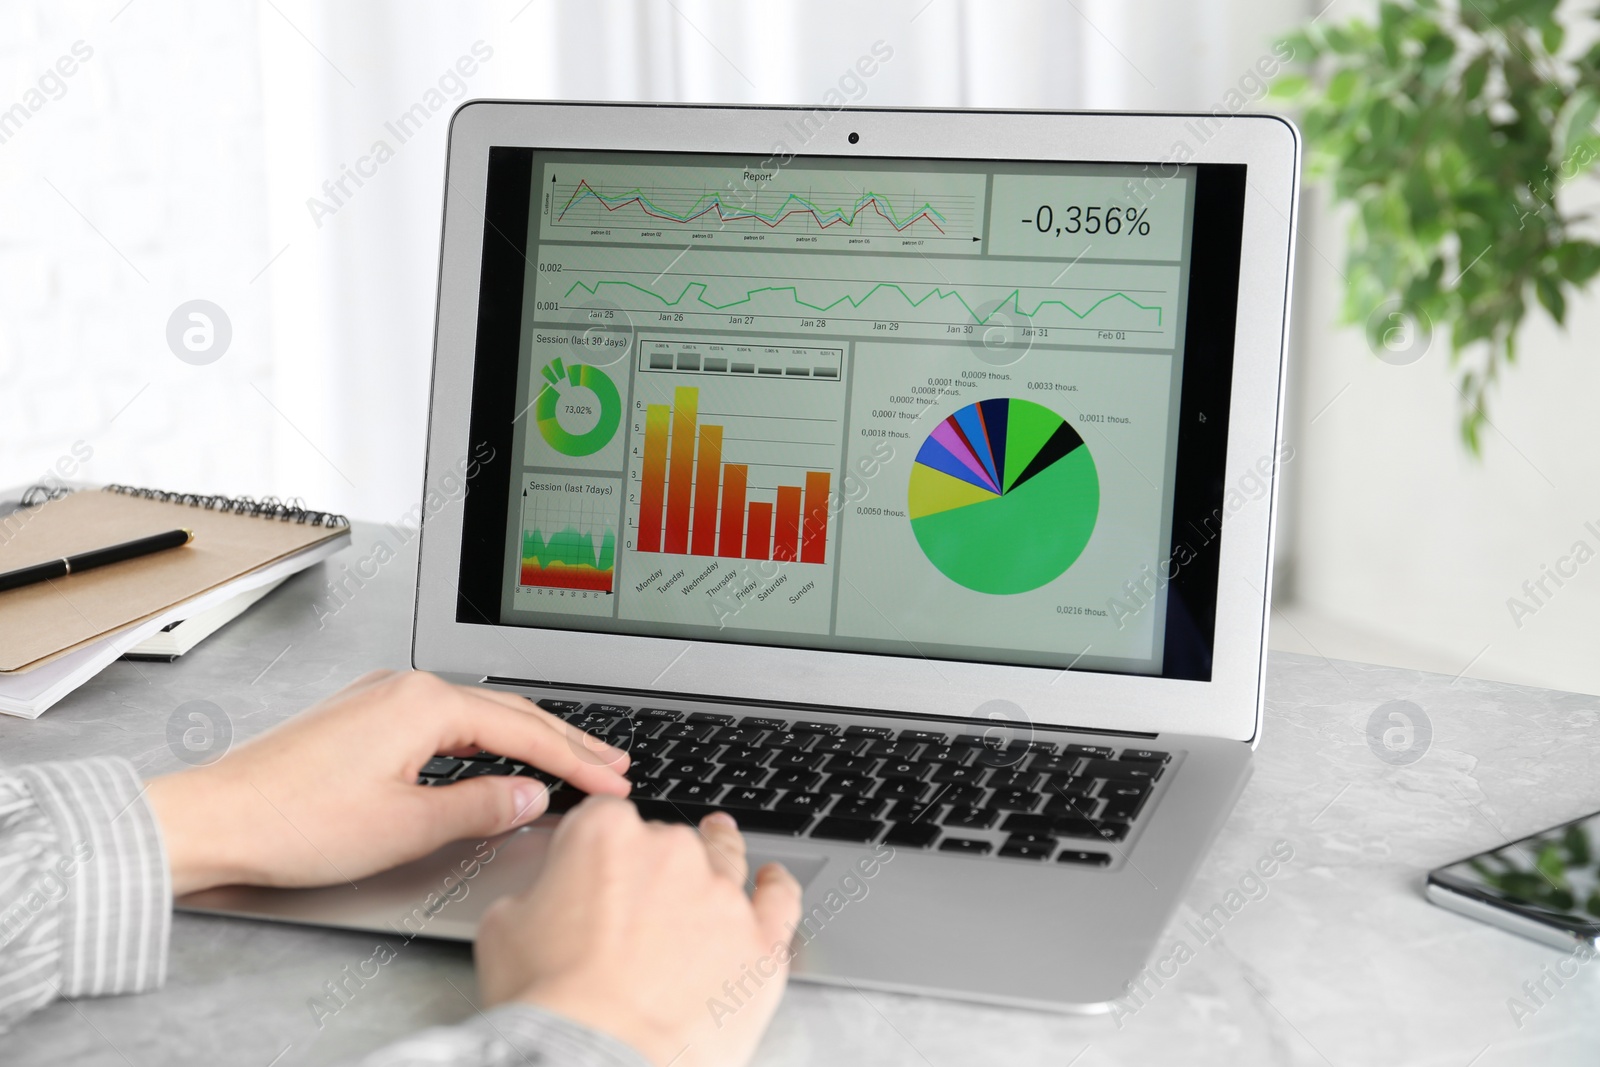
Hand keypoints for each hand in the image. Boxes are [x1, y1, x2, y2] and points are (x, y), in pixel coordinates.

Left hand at [146, 670, 630, 894]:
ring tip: (571, 759)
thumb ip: (480, 808)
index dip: (576, 762)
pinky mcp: (363, 718)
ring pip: (477, 714)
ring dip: (528, 739)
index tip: (612, 783)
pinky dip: (486, 739)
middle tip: (612, 764)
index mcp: (425, 703)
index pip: (525, 731)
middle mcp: (406, 687)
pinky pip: (445, 720)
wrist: (216, 819)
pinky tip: (497, 756)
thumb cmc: (294, 822)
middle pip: (508, 712)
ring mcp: (381, 698)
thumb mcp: (406, 826)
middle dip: (566, 741)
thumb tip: (531, 796)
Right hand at [476, 798, 802, 1066]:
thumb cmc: (549, 1001)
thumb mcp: (504, 927)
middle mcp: (670, 852)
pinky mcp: (760, 941)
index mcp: (605, 835)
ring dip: (720, 857)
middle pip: (667, 841)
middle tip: (640, 903)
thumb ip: (536, 892)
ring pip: (725, 859)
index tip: (598, 864)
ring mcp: (721, 895)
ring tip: (720, 852)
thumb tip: (547, 896)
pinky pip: (781, 899)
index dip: (600, 844)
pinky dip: (777, 887)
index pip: (606, 817)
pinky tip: (773, 881)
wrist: (597, 1059)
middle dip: (654, 866)